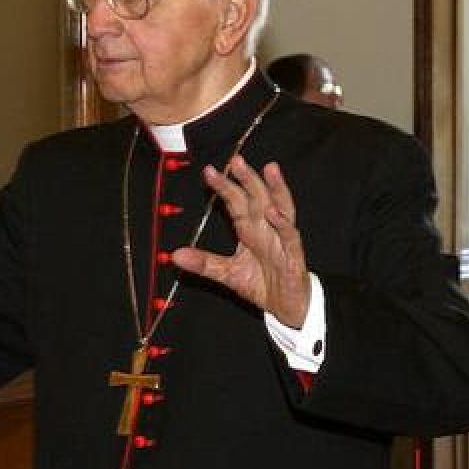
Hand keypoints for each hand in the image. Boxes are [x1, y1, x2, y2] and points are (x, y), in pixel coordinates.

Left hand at [172, 156, 309, 327]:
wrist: (286, 308)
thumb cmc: (261, 284)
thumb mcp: (227, 273)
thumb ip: (204, 263)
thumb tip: (175, 255)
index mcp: (250, 230)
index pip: (236, 202)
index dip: (224, 186)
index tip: (208, 171)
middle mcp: (266, 229)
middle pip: (257, 198)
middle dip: (247, 179)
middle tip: (236, 160)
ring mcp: (282, 239)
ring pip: (281, 207)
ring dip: (275, 189)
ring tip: (269, 169)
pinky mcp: (294, 255)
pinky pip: (289, 236)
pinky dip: (282, 223)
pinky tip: (273, 212)